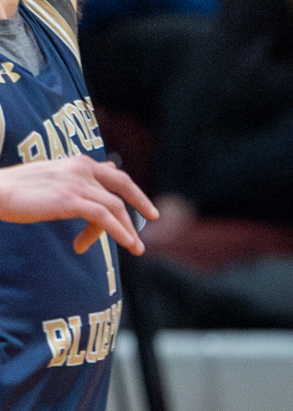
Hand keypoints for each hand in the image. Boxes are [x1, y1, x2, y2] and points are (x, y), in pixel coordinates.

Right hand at [0, 154, 155, 254]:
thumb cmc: (19, 190)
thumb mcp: (53, 179)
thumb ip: (77, 179)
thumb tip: (103, 173)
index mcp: (77, 162)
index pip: (115, 175)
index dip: (133, 191)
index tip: (146, 207)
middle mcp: (80, 168)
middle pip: (121, 186)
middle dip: (140, 203)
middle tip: (155, 217)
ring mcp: (75, 183)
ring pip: (114, 206)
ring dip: (126, 229)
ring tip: (135, 248)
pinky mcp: (69, 200)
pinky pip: (103, 217)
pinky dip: (119, 231)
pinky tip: (128, 243)